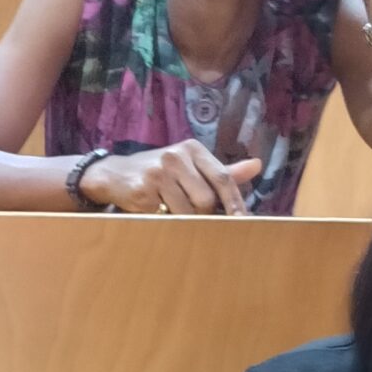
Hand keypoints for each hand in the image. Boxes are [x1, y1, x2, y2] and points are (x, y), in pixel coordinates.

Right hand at [80, 142, 261, 215]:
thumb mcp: (189, 165)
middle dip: (205, 216)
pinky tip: (158, 215)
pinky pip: (166, 217)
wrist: (114, 175)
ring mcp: (158, 173)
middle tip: (197, 221)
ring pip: (187, 212)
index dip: (234, 202)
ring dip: (185, 222)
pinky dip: (167, 222)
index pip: (222, 177)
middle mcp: (176, 157)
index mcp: (192, 149)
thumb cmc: (159, 172)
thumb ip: (220, 171)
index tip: (243, 222)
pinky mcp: (143, 191)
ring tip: (175, 216)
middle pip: (206, 199)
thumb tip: (257, 166)